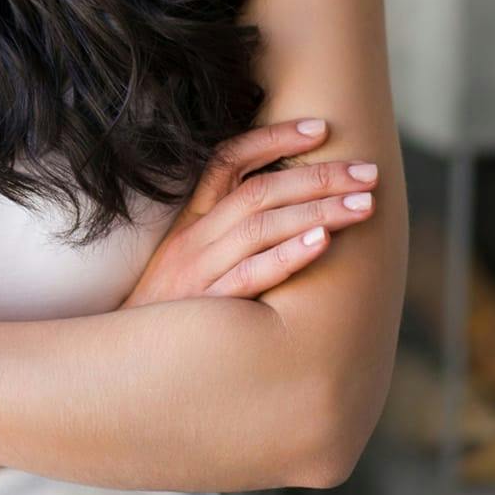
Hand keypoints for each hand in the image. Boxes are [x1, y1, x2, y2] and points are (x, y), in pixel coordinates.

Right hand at [119, 118, 378, 307]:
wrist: (126, 365)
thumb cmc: (169, 315)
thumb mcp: (186, 261)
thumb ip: (223, 233)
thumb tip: (286, 209)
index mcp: (191, 220)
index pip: (228, 160)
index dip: (272, 138)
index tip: (320, 128)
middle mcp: (194, 238)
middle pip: (259, 190)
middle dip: (318, 176)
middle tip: (367, 171)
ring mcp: (200, 271)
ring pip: (261, 226)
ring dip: (317, 210)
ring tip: (363, 204)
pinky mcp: (208, 308)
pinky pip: (251, 274)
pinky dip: (287, 255)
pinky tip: (322, 242)